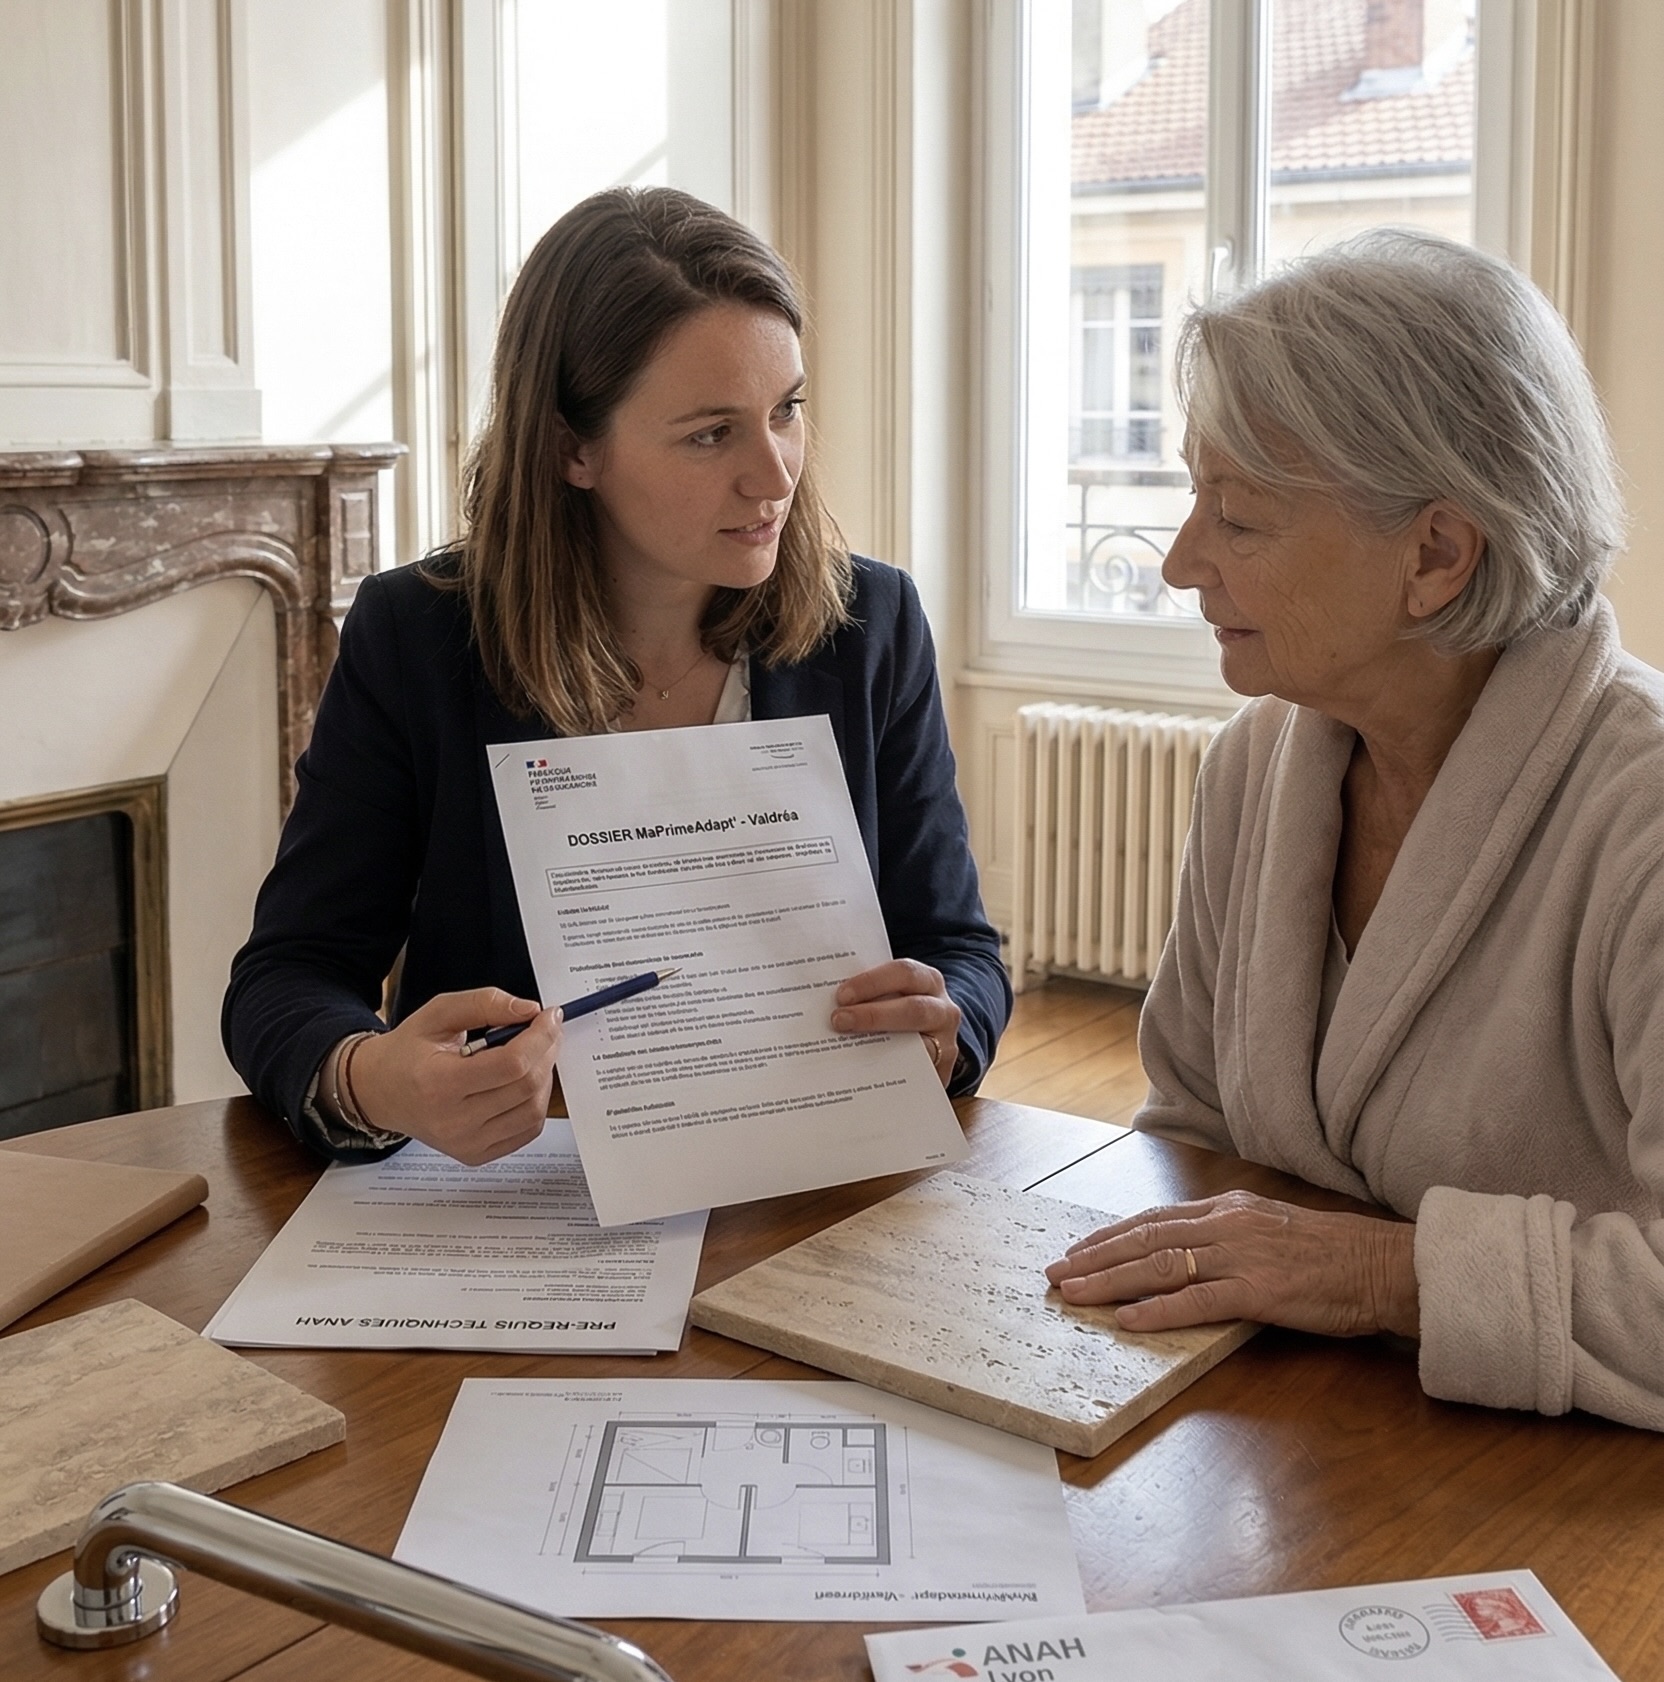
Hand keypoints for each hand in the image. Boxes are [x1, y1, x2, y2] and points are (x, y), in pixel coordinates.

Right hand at [348, 988, 562, 1164]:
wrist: (382, 1092)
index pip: (510, 1064)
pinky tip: (524, 1081)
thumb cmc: (408, 1052)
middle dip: (547, 1051)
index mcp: (438, 1084)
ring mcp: (466, 1144)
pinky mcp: (477, 1155)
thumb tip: (529, 1010)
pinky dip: (535, 1102)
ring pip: (533, 1111)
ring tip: (534, 1054)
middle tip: (547, 1030)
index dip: (540, 1037)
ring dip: (545, 1077)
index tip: (549, 1016)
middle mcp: (452, 1122)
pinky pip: (527, 1131)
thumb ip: (484, 1004)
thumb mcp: (438, 1013)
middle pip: (526, 1087)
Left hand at [831, 958, 960, 1087]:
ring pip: (921, 1047)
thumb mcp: (889, 995)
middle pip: (915, 1009)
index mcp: (927, 981)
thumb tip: (820, 998)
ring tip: (846, 1053)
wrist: (927, 1039)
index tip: (842, 995)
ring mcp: (946, 1045)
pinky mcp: (941, 1074)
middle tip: (838, 1020)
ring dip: (881, 1049)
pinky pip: (916, 1077)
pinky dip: (888, 1077)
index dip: (872, 982)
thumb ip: (866, 994)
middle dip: (874, 1015)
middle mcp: (943, 1010)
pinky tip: (860, 1078)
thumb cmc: (897, 1010)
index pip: (904, 973)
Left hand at [1043, 1190, 1419, 1338]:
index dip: (1109, 1237)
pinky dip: (1157, 1310)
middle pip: (1145, 1239)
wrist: (1382, 1265)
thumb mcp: (1269, 1230)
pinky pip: (1197, 1301)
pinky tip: (1127, 1320)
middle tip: (1055, 1275)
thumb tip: (1182, 1250)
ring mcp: (1241, 1256)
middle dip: (1094, 1258)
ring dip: (1110, 1282)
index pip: (1153, 1220)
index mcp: (1227, 1209)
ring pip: (1160, 1266)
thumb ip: (1225, 1236)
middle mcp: (1226, 1225)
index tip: (1075, 1251)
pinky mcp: (1259, 1291)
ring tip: (1074, 1295)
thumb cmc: (1330, 1255)